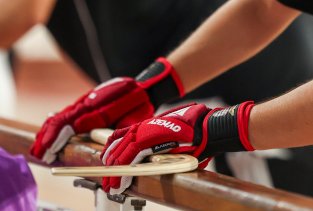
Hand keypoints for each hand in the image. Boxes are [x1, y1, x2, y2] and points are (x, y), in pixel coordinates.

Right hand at [30, 58, 184, 163]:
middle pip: (60, 119)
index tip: (49, 152)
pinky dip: (53, 127)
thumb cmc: (138, 104)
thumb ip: (111, 126)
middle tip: (38, 155)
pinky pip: (65, 115)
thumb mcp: (130, 116)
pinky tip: (45, 137)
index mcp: (97, 105)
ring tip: (37, 150)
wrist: (143, 88)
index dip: (57, 138)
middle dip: (46, 139)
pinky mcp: (83, 103)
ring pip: (60, 116)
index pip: (70, 123)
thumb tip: (89, 136)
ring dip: (46, 134)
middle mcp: (86, 101)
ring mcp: (84, 101)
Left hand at [101, 101, 254, 193]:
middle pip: (116, 148)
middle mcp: (142, 127)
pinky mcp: (146, 143)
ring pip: (120, 156)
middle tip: (107, 181)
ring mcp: (142, 133)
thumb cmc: (194, 133)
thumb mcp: (173, 136)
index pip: (120, 136)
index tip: (107, 162)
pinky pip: (129, 161)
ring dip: (114, 174)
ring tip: (111, 187)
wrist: (204, 128)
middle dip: (110, 167)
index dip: (111, 150)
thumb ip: (161, 143)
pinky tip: (119, 184)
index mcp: (147, 125)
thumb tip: (159, 155)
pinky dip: (123, 174)